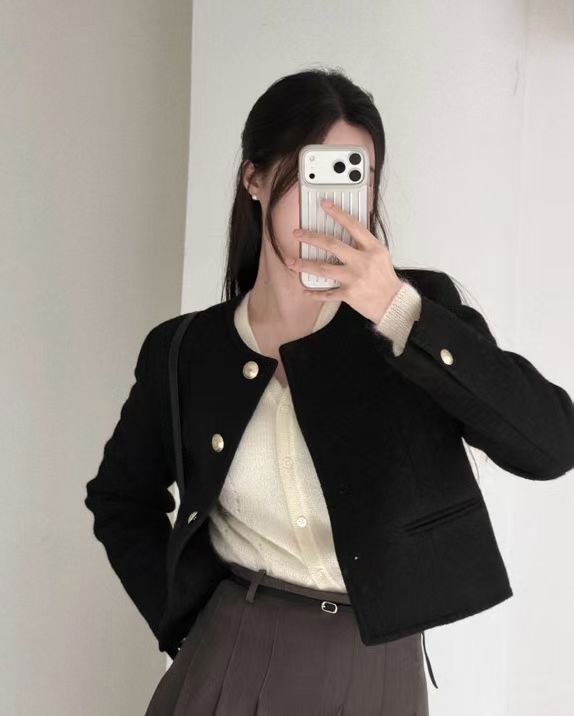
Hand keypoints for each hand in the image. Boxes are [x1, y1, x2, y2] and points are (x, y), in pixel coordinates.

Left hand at [286, 198, 403, 323]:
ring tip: (291, 261)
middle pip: (331, 245)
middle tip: (297, 234)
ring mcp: (354, 277)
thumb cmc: (386, 279)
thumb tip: (348, 233)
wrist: (394, 303)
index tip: (325, 205)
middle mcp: (361, 261)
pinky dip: (315, 293)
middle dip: (311, 237)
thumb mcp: (380, 255)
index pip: (353, 226)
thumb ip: (365, 244)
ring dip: (303, 265)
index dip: (338, 214)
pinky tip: (305, 290)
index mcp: (372, 248)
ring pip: (322, 268)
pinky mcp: (348, 293)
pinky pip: (327, 293)